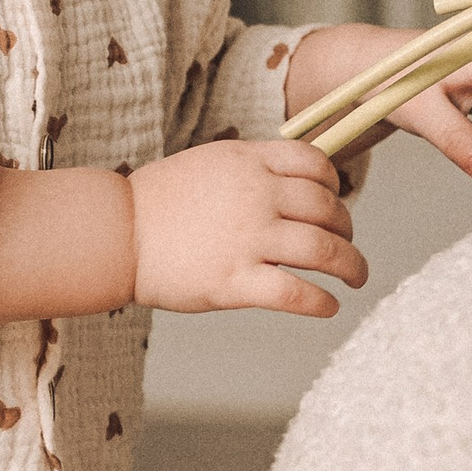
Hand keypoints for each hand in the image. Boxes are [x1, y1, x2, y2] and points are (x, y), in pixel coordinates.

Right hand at [127, 138, 366, 319]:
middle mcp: (256, 196)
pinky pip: (296, 294)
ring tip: (356, 278)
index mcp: (248, 162)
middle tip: (347, 246)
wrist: (115, 233)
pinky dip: (321, 303)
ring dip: (351, 267)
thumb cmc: (156, 203)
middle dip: (347, 230)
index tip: (336, 201)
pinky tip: (329, 307)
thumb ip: (250, 171)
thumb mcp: (207, 164)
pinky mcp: (234, 282)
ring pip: (325, 252)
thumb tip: (292, 187)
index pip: (316, 165)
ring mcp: (247, 239)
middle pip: (328, 210)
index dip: (336, 185)